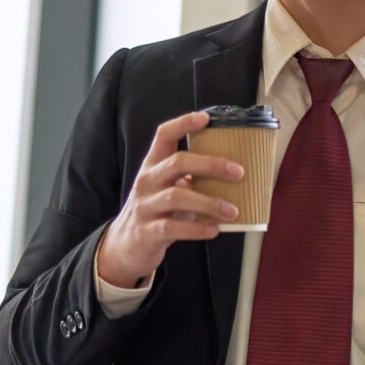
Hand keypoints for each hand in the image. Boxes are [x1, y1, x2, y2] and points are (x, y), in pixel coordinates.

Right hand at [95, 111, 243, 288]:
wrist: (125, 246)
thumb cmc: (157, 212)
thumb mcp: (168, 188)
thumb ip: (191, 178)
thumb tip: (234, 172)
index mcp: (153, 166)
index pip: (163, 135)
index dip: (183, 123)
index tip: (206, 118)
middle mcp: (147, 181)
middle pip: (177, 163)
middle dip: (211, 165)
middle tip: (239, 172)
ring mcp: (145, 206)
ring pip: (177, 197)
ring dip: (209, 202)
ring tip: (232, 210)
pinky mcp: (148, 232)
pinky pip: (174, 228)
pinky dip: (197, 229)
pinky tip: (215, 230)